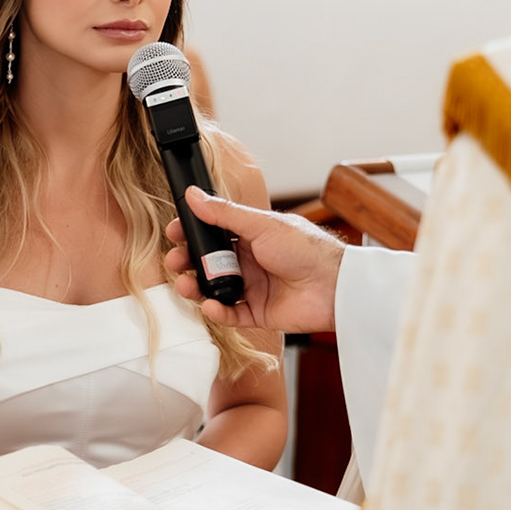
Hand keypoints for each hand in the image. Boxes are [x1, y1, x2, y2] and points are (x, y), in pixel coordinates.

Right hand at [164, 187, 344, 332]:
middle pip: (207, 262)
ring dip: (195, 288)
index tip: (174, 233)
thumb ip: (224, 212)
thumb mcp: (261, 225)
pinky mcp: (258, 312)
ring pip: (213, 289)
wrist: (335, 286)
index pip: (212, 233)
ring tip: (185, 286)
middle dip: (187, 261)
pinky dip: (217, 312)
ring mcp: (252, 287)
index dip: (192, 233)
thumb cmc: (307, 249)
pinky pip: (230, 314)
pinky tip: (211, 305)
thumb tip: (194, 195)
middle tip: (175, 261)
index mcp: (250, 236)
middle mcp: (249, 261)